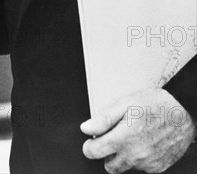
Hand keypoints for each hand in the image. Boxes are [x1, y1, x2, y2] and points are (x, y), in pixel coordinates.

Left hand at [81, 88, 196, 172]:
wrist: (184, 113)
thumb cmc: (157, 105)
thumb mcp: (126, 103)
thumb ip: (104, 118)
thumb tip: (86, 128)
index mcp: (123, 138)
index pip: (94, 152)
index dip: (89, 145)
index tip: (91, 139)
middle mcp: (134, 155)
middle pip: (109, 165)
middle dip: (107, 153)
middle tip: (112, 138)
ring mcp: (147, 164)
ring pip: (125, 167)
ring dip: (123, 156)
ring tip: (131, 137)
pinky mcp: (157, 167)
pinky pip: (141, 168)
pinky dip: (138, 158)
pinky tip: (143, 142)